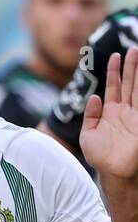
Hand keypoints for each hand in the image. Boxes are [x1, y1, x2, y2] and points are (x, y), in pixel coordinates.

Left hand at [80, 48, 137, 179]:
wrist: (113, 173)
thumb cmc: (100, 157)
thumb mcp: (88, 134)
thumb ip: (90, 115)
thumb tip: (93, 97)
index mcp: (110, 112)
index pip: (114, 86)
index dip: (114, 71)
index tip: (115, 55)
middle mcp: (125, 111)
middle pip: (129, 83)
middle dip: (131, 66)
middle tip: (133, 49)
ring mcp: (136, 116)